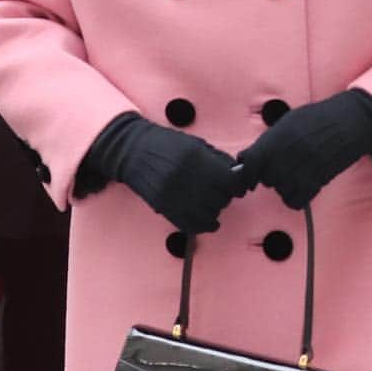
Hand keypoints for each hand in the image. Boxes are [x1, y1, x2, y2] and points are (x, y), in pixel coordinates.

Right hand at [81, 113, 244, 232]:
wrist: (133, 150)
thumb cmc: (167, 143)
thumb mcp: (196, 143)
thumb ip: (218, 159)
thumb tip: (238, 174)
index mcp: (195, 158)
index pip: (229, 181)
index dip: (238, 185)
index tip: (238, 185)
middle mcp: (185, 178)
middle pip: (220, 199)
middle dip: (226, 197)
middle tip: (223, 192)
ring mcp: (172, 195)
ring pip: (207, 214)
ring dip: (215, 211)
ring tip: (213, 203)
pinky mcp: (163, 207)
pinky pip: (189, 225)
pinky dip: (203, 226)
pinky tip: (210, 222)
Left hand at [237, 89, 371, 209]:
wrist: (349, 122)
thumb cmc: (319, 118)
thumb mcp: (289, 121)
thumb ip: (268, 141)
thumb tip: (247, 158)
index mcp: (276, 138)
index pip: (248, 164)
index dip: (245, 173)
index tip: (248, 178)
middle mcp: (286, 155)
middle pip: (265, 178)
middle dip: (270, 174)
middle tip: (285, 164)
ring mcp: (301, 169)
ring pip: (280, 190)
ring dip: (285, 185)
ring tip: (298, 171)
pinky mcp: (316, 181)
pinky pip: (295, 201)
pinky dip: (296, 197)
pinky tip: (303, 185)